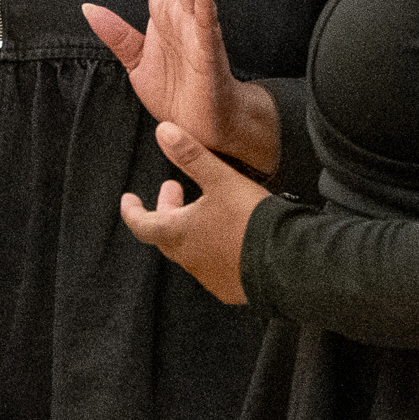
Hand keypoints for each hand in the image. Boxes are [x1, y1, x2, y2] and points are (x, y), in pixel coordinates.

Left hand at [80, 0, 282, 174]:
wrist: (204, 130)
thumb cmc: (178, 93)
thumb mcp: (136, 62)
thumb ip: (117, 33)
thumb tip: (87, 7)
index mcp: (164, 12)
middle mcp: (182, 12)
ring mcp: (198, 29)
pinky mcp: (209, 52)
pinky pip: (208, 23)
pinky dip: (206, 0)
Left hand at [121, 119, 263, 305]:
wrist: (289, 262)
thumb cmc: (250, 219)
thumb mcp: (221, 180)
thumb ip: (191, 156)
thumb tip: (163, 130)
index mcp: (177, 234)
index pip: (141, 224)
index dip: (132, 210)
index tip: (129, 199)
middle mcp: (188, 259)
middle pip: (166, 234)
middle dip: (167, 210)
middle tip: (174, 189)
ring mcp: (209, 277)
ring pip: (190, 250)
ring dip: (190, 228)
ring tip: (204, 210)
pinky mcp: (231, 288)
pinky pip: (214, 267)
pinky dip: (213, 249)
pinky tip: (228, 239)